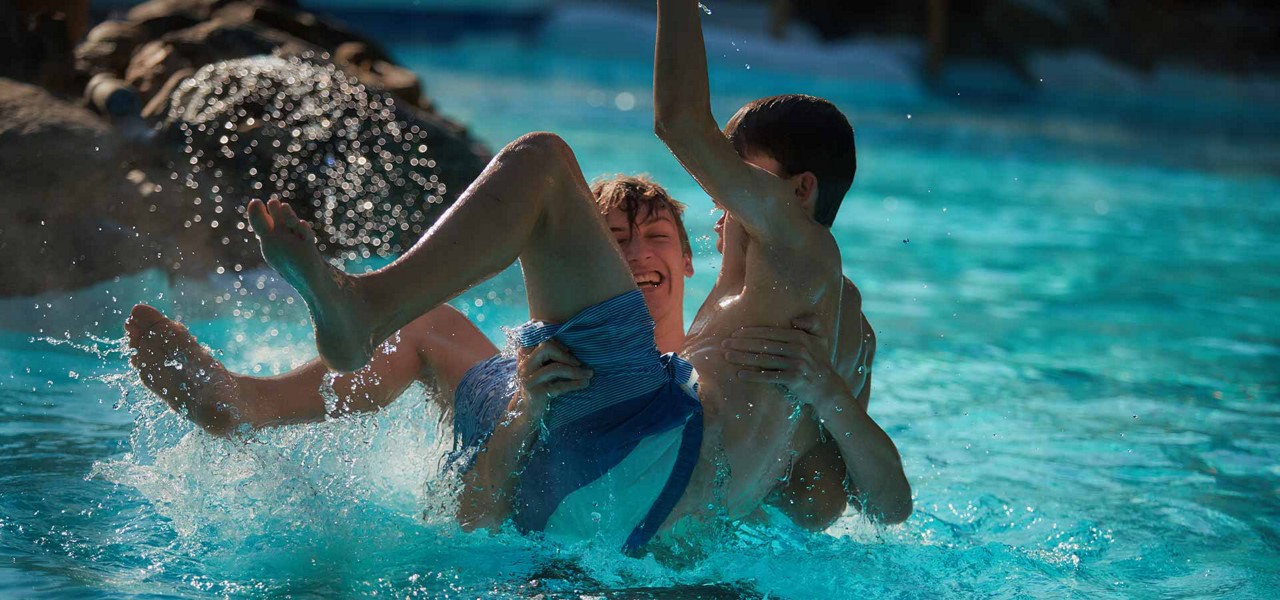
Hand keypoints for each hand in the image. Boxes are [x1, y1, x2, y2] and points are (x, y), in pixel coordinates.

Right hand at [516, 339, 592, 405]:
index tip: (568, 350)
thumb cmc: (538, 386)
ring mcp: (529, 380)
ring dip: (576, 371)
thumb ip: (546, 356)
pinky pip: (560, 386)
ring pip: (555, 368)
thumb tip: (570, 346)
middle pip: (545, 348)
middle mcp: (524, 366)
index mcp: (525, 356)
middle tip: (578, 363)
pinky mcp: (537, 393)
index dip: (556, 342)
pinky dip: (576, 384)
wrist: (527, 412)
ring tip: (589, 374)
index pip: (540, 340)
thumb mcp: (539, 368)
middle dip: (565, 355)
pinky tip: (585, 383)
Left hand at [722, 316, 843, 403]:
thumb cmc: (819, 359)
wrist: (827, 387)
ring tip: (727, 356)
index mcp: (801, 336)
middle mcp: (798, 348)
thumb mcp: (821, 337)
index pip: (771, 332)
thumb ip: (812, 322)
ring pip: (764, 360)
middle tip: (724, 343)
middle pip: (764, 345)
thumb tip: (794, 319)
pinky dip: (754, 376)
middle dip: (742, 343)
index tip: (735, 333)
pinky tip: (740, 375)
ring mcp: (796, 364)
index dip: (752, 332)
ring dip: (743, 357)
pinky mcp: (794, 380)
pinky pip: (770, 377)